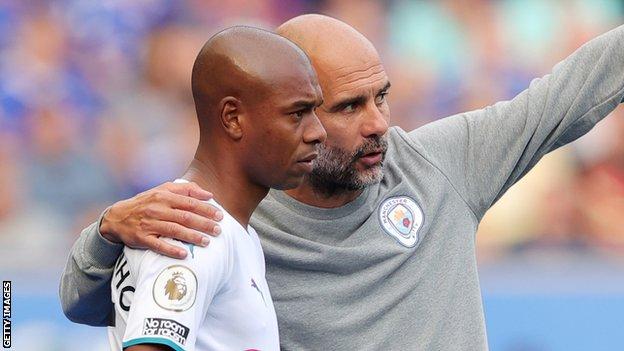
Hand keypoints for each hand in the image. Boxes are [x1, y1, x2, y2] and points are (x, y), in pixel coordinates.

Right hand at [99, 181, 223, 258]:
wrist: (117, 217)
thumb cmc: (146, 203)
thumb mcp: (163, 190)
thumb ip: (186, 190)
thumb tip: (208, 194)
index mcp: (164, 196)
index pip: (190, 202)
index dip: (206, 209)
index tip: (220, 215)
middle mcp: (157, 209)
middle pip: (185, 217)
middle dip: (203, 223)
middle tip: (218, 230)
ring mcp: (149, 224)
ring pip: (174, 230)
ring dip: (192, 236)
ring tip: (207, 241)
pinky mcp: (142, 238)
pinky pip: (159, 245)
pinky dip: (172, 250)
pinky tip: (184, 254)